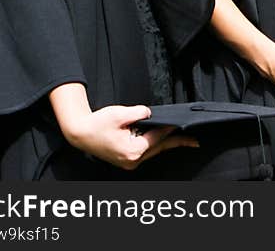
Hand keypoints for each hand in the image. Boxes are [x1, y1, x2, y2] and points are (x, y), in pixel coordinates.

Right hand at [51, 85, 198, 170]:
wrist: (80, 132)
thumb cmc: (97, 123)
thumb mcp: (120, 113)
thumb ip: (140, 112)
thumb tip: (151, 113)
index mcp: (133, 151)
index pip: (158, 138)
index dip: (170, 128)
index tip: (183, 122)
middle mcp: (133, 160)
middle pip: (160, 148)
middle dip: (177, 142)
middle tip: (195, 142)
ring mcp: (129, 162)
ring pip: (154, 151)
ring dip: (166, 143)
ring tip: (183, 139)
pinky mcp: (126, 160)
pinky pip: (146, 152)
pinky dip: (154, 144)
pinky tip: (162, 138)